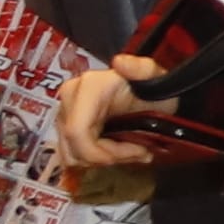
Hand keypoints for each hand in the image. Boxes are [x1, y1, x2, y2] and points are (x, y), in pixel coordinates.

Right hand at [54, 58, 172, 177]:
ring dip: (104, 160)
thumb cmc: (156, 87)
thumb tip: (121, 63)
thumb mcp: (157, 77)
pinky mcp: (68, 129)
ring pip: (72, 155)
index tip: (135, 152)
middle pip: (75, 147)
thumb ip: (143, 68)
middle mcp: (70, 99)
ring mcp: (66, 115)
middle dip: (109, 157)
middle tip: (140, 152)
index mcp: (87, 86)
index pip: (76, 132)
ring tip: (133, 151)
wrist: (155, 93)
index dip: (100, 153)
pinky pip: (74, 155)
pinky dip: (97, 160)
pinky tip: (121, 152)